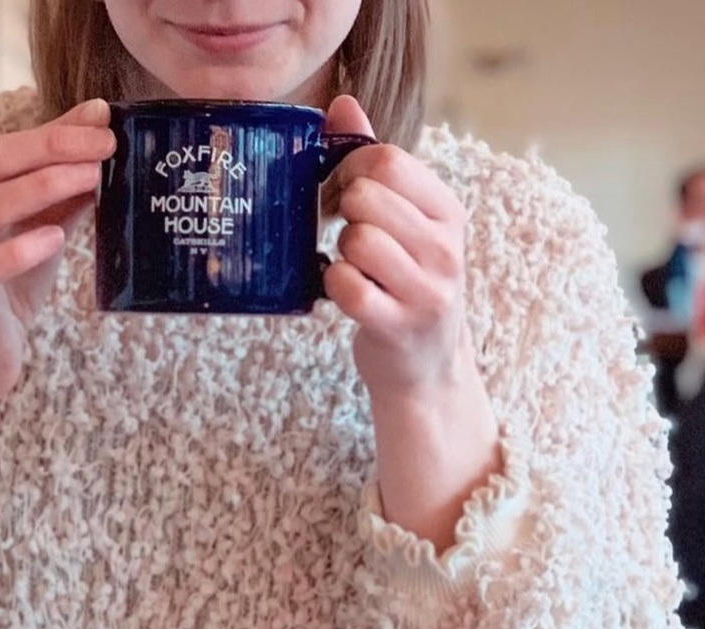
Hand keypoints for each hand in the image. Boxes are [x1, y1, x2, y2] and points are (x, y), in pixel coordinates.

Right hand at [0, 98, 115, 411]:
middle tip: (103, 146)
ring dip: (42, 188)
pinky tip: (55, 238)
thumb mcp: (39, 240)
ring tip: (90, 179)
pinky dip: (18, 250)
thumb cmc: (5, 295)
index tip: (102, 119)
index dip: (54, 130)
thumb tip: (100, 158)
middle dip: (51, 148)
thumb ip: (62, 202)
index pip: (6, 147)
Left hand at [323, 95, 471, 401]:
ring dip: (341, 252)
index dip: (351, 170)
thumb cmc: (407, 286)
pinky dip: (334, 286)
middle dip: (342, 212)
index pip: (389, 160)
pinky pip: (346, 285)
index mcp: (448, 212)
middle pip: (367, 197)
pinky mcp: (397, 325)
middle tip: (345, 232)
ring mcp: (426, 289)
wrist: (425, 369)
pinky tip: (345, 292)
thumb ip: (376, 166)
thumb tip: (342, 105)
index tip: (346, 193)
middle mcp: (445, 247)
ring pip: (357, 240)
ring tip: (353, 265)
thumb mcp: (407, 224)